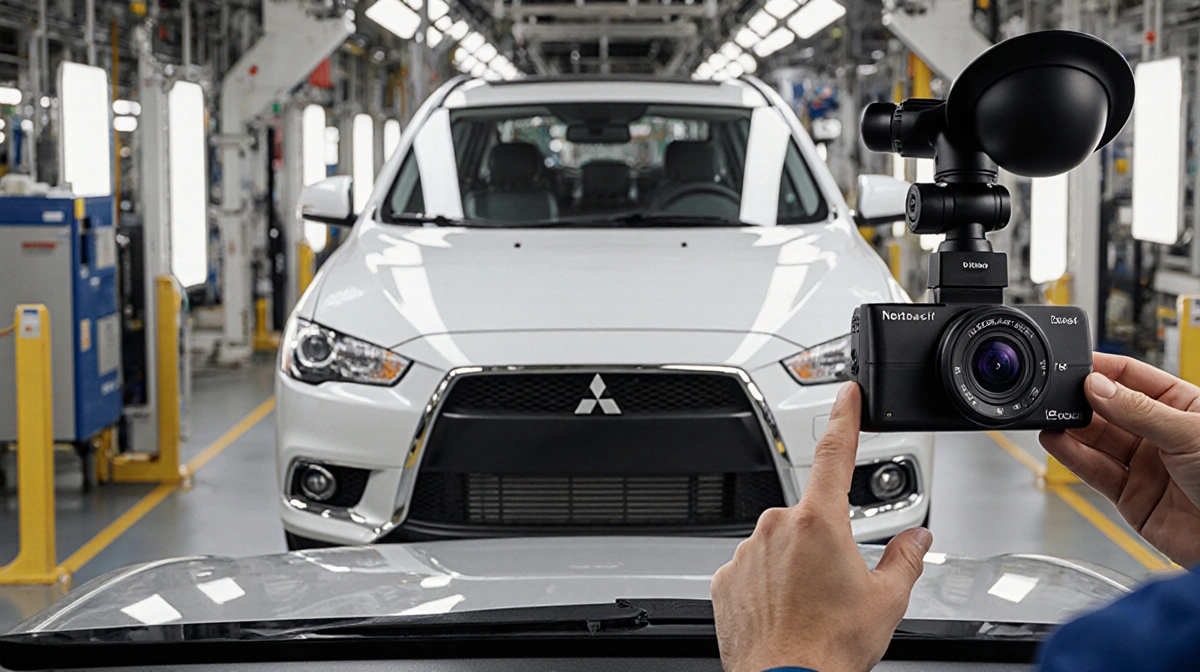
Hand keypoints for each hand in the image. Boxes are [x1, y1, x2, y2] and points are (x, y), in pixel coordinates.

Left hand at [711, 383, 932, 671]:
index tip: (847, 392)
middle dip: (825, 540)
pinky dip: (768, 584)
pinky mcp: (726, 577)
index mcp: (819, 522)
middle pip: (810, 515)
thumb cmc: (830, 647)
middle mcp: (777, 527)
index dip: (844, 416)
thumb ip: (906, 559)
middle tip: (837, 583)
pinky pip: (753, 568)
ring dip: (794, 564)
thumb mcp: (886, 601)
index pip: (835, 452)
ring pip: (779, 543)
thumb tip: (919, 540)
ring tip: (809, 605)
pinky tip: (784, 611)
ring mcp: (747, 551)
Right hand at [1040, 352, 1199, 567]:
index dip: (1103, 371)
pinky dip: (1071, 457)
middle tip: (1057, 393)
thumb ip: (1139, 411)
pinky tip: (1056, 441)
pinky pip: (1095, 472)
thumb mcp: (1189, 434)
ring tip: (1049, 417)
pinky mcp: (1130, 498)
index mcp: (1184, 407)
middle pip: (1109, 410)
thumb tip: (1097, 386)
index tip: (1075, 366)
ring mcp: (1145, 467)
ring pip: (1097, 441)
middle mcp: (1161, 435)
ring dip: (1071, 428)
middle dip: (1081, 401)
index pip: (1133, 378)